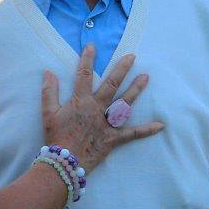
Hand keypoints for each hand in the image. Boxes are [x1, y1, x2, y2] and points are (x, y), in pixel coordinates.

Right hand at [41, 45, 163, 173]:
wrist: (64, 162)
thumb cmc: (56, 137)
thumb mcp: (48, 113)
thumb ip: (49, 91)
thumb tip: (48, 72)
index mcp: (81, 102)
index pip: (84, 76)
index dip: (88, 60)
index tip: (92, 46)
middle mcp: (97, 109)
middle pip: (111, 85)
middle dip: (122, 69)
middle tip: (132, 56)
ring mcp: (107, 123)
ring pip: (124, 103)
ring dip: (136, 90)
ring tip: (146, 77)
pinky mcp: (114, 138)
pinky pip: (132, 134)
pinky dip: (146, 130)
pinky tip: (160, 125)